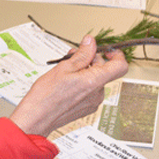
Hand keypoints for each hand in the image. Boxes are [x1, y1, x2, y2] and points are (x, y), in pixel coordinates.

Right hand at [9, 35, 127, 136]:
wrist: (37, 117)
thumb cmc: (47, 95)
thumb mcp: (64, 67)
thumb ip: (82, 54)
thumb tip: (91, 42)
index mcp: (94, 81)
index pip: (120, 66)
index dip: (117, 54)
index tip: (107, 50)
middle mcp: (98, 93)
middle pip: (104, 71)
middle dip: (91, 60)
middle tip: (73, 55)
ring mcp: (93, 102)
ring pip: (95, 80)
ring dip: (84, 71)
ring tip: (66, 69)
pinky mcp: (87, 108)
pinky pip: (90, 90)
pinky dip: (82, 82)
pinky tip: (67, 82)